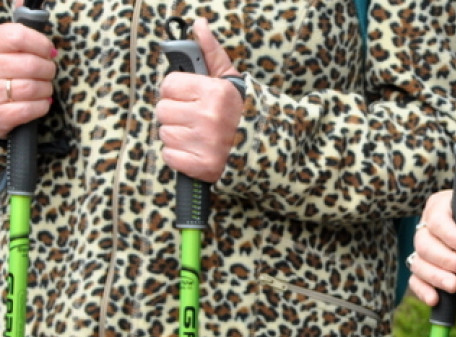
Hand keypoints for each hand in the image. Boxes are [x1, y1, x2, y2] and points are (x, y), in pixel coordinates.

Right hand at [0, 19, 55, 138]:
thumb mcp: (1, 48)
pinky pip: (29, 109)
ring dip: (46, 89)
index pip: (17, 36)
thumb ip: (12, 31)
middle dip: (47, 70)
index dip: (40, 43)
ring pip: (31, 88)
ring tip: (44, 88)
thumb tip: (23, 2)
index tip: (48, 50)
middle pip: (30, 65)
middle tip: (48, 72)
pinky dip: (41, 106)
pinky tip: (40, 103)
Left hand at [156, 18, 243, 182]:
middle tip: (196, 120)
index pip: (167, 85)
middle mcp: (209, 116)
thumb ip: (211, 52)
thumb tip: (199, 25)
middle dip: (176, 115)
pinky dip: (179, 157)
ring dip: (178, 136)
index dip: (176, 92)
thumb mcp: (230, 80)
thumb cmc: (243, 113)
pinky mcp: (203, 165)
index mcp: (214, 92)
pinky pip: (170, 157)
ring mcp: (205, 143)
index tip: (190, 99)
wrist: (266, 150)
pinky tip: (196, 152)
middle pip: (162, 110)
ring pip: (165, 134)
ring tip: (198, 136)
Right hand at [406, 190, 455, 305]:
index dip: (450, 236)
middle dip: (446, 260)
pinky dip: (423, 291)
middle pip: (424, 245)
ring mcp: (421, 250)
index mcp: (438, 208)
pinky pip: (416, 281)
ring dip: (436, 277)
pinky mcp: (423, 269)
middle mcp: (424, 228)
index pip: (437, 222)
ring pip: (418, 264)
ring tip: (455, 286)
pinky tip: (435, 299)